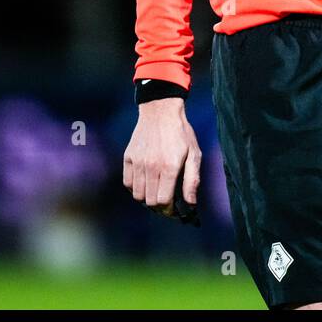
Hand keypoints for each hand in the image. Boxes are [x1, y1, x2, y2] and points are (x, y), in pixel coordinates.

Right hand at [122, 99, 201, 220]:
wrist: (160, 111)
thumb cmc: (181, 133)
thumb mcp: (194, 154)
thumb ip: (192, 180)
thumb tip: (190, 203)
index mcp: (170, 166)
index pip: (163, 201)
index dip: (169, 209)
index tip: (174, 208)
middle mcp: (151, 166)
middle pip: (150, 201)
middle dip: (160, 206)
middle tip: (166, 201)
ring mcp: (138, 162)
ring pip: (137, 195)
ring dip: (147, 197)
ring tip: (156, 191)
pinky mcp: (128, 158)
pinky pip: (128, 183)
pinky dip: (135, 187)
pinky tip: (146, 182)